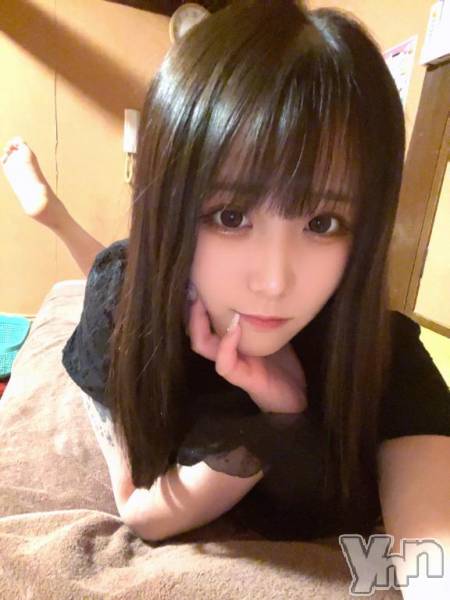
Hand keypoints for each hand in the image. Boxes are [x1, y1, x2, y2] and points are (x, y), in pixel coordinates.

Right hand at [185, 291, 307, 413]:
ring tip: (203, 301)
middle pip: (196, 328)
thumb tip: (261, 283)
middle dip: (192, 307)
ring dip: (200, 322)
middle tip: (195, 285)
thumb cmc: (284, 365)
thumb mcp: (272, 332)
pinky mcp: (242, 378)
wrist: (296, 397)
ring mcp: (231, 365)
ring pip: (202, 344)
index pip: (204, 318)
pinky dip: (226, 345)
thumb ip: (262, 314)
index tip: (201, 277)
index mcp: (229, 340)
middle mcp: (224, 351)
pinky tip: (234, 328)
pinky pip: (224, 363)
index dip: (199, 299)